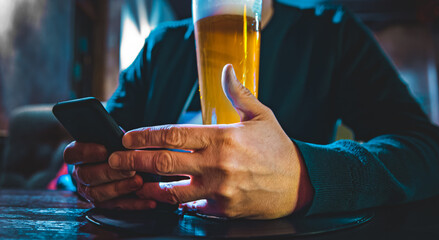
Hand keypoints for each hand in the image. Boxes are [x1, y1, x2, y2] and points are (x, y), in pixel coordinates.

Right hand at [63, 142, 155, 209]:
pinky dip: (134, 204)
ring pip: (97, 193)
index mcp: (80, 156)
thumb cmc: (120, 150)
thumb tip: (125, 141)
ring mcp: (89, 191)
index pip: (72, 154)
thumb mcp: (115, 142)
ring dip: (120, 188)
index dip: (87, 153)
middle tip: (130, 169)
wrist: (127, 165)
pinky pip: (116, 206)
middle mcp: (81, 174)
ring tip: (138, 182)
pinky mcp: (104, 204)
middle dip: (110, 172)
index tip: (105, 151)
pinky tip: (148, 201)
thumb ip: (115, 142)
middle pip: (87, 175)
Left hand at [109, 65, 313, 218]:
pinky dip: (176, 202)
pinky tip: (165, 198)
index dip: (145, 136)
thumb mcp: (261, 116)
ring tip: (133, 182)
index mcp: (222, 137)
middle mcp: (217, 163)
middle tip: (115, 160)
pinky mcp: (223, 208)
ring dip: (148, 186)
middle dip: (134, 161)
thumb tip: (227, 69)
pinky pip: (191, 206)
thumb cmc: (278, 148)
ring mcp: (219, 189)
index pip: (173, 134)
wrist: (300, 183)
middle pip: (164, 163)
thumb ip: (238, 93)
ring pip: (172, 190)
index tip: (128, 138)